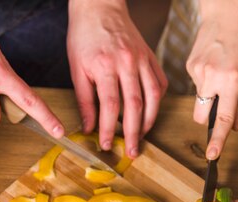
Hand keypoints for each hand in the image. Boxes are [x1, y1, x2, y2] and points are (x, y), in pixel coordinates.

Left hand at [67, 0, 167, 157]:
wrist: (100, 7)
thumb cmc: (84, 36)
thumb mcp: (77, 68)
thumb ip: (85, 99)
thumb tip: (88, 126)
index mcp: (105, 65)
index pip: (110, 105)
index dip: (109, 129)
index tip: (107, 145)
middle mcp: (127, 63)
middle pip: (135, 105)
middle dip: (133, 133)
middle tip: (132, 152)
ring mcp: (143, 59)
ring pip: (152, 97)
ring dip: (149, 121)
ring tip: (142, 136)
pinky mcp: (151, 57)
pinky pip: (160, 84)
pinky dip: (157, 102)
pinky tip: (150, 113)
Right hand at [186, 0, 237, 159]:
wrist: (225, 14)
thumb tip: (235, 126)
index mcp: (232, 80)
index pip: (223, 118)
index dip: (218, 139)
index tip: (212, 155)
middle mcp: (212, 77)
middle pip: (201, 116)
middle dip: (209, 118)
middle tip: (221, 104)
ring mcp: (197, 71)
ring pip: (199, 100)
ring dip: (209, 96)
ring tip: (221, 73)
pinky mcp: (188, 66)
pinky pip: (196, 85)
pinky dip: (205, 82)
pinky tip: (213, 64)